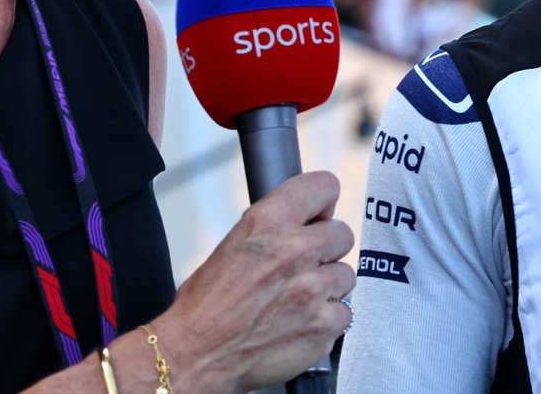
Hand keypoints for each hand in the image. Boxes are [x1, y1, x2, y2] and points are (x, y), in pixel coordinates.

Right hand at [152, 172, 354, 392]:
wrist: (196, 355)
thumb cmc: (207, 305)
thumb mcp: (234, 244)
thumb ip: (276, 227)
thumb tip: (309, 220)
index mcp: (268, 222)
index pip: (324, 186)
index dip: (323, 204)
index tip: (319, 217)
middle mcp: (294, 250)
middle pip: (342, 234)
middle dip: (326, 251)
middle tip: (302, 268)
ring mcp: (313, 289)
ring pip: (345, 275)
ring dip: (327, 288)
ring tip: (296, 301)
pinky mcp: (323, 324)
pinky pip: (344, 313)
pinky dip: (326, 321)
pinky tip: (300, 324)